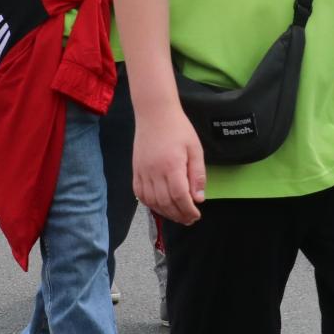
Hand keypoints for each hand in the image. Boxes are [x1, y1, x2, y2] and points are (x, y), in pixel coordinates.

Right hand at [133, 101, 206, 225]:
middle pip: (165, 203)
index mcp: (172, 166)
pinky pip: (140, 194)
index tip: (196, 215)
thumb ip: (197, 175)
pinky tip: (159, 206)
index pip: (179, 196)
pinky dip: (149, 204)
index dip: (188, 210)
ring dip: (165, 213)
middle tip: (189, 219)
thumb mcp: (195, 149)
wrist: (155, 113)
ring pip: (152, 201)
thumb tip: (198, 198)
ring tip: (176, 215)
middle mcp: (155, 172)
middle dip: (178, 215)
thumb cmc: (178, 129)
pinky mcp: (135, 170)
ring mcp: (142, 172)